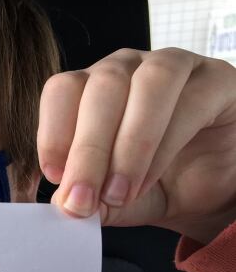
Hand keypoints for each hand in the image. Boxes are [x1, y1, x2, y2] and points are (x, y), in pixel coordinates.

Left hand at [38, 48, 235, 243]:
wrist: (218, 191)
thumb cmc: (158, 183)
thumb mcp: (116, 200)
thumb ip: (91, 199)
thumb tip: (64, 205)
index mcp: (91, 88)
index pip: (62, 90)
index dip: (52, 132)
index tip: (53, 177)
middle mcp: (128, 69)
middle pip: (99, 88)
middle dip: (87, 150)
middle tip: (82, 199)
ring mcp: (172, 66)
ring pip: (144, 85)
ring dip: (127, 145)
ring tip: (118, 194)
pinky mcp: (216, 79)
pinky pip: (188, 100)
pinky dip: (162, 146)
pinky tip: (147, 181)